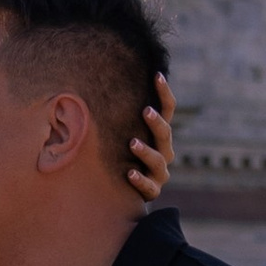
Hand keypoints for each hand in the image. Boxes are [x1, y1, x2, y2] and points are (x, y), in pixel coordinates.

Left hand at [126, 71, 175, 203]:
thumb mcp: (120, 131)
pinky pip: (149, 187)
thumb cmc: (119, 152)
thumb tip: (98, 78)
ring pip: (159, 160)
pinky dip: (140, 180)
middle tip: (146, 111)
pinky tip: (129, 173)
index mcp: (159, 134)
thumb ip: (118, 113)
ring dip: (146, 151)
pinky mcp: (152, 191)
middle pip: (165, 134)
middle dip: (156, 122)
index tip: (157, 75)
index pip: (167, 110)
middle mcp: (163, 151)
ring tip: (132, 143)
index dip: (164, 93)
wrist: (122, 191)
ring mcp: (159, 173)